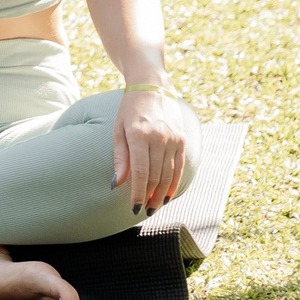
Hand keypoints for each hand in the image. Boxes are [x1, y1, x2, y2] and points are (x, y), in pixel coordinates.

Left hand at [111, 86, 186, 214]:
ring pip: (169, 173)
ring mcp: (173, 139)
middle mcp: (159, 138)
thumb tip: (117, 184)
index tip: (134, 207)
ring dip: (162, 193)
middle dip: (150, 196)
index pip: (141, 172)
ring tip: (155, 206)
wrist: (153, 87)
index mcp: (140, 136)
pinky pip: (179, 166)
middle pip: (156, 176)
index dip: (138, 192)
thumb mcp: (118, 131)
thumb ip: (120, 158)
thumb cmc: (129, 110)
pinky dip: (174, 182)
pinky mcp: (182, 139)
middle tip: (144, 211)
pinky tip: (168, 194)